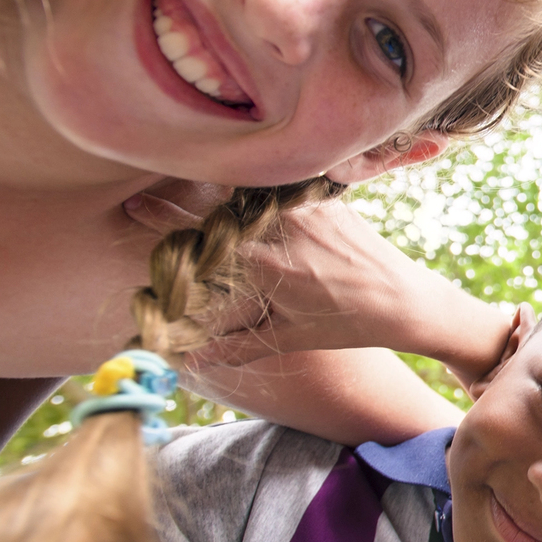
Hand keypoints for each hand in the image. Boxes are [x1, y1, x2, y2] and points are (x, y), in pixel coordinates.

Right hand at [122, 185, 513, 389]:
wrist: (407, 302)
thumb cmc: (347, 325)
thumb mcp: (288, 338)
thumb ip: (233, 345)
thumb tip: (186, 356)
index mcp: (265, 263)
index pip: (202, 232)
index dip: (163, 215)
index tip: (134, 202)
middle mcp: (283, 228)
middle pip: (220, 202)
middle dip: (190, 198)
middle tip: (158, 191)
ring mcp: (308, 207)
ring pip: (252, 190)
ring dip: (230, 193)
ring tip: (210, 195)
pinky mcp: (329, 197)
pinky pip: (287, 185)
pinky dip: (269, 191)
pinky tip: (260, 196)